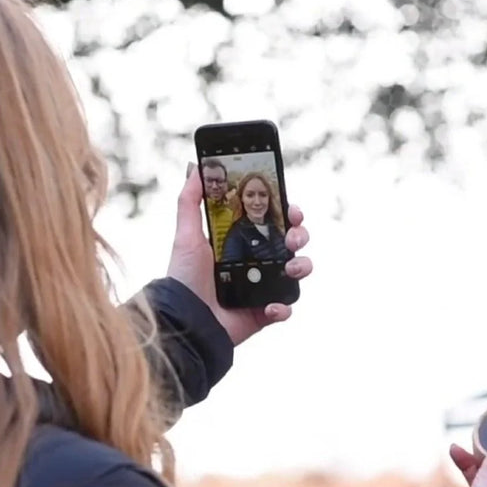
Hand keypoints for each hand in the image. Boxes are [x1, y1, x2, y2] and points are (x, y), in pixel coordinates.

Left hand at [166, 163, 312, 345]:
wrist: (185, 319)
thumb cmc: (184, 276)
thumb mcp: (186, 235)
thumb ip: (190, 201)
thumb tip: (194, 168)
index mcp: (241, 241)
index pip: (272, 221)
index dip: (287, 213)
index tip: (292, 208)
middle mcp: (255, 263)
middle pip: (292, 242)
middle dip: (300, 235)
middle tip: (293, 237)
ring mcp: (261, 288)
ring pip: (297, 272)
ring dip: (302, 266)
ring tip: (289, 269)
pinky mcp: (263, 313)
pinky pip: (286, 307)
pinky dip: (284, 306)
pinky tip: (270, 306)